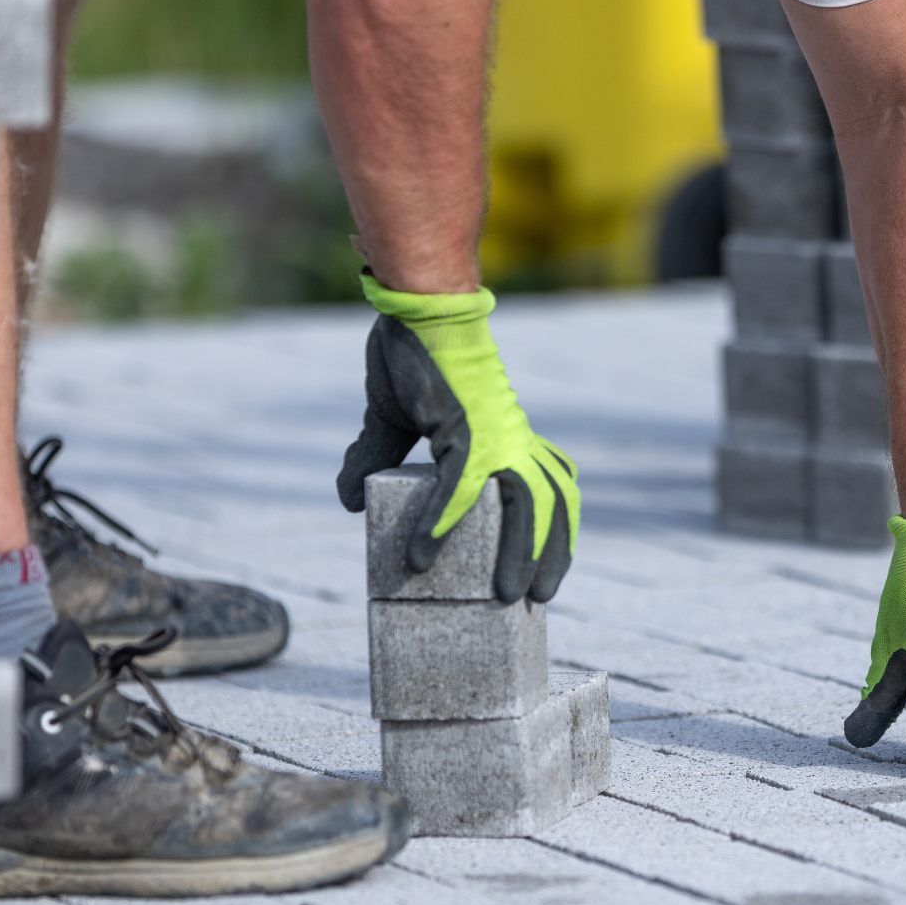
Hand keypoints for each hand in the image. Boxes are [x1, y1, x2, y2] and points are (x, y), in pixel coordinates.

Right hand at [336, 279, 578, 603]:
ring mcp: (493, 435)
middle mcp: (512, 438)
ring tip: (505, 595)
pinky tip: (420, 557)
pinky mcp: (464, 430)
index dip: (554, 528)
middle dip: (552, 553)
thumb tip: (350, 501)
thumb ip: (376, 459)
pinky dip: (440, 525)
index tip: (546, 566)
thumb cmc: (412, 354)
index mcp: (508, 434)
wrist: (415, 306)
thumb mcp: (393, 417)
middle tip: (538, 598)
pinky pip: (457, 490)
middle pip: (553, 503)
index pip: (549, 486)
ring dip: (519, 553)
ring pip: (526, 505)